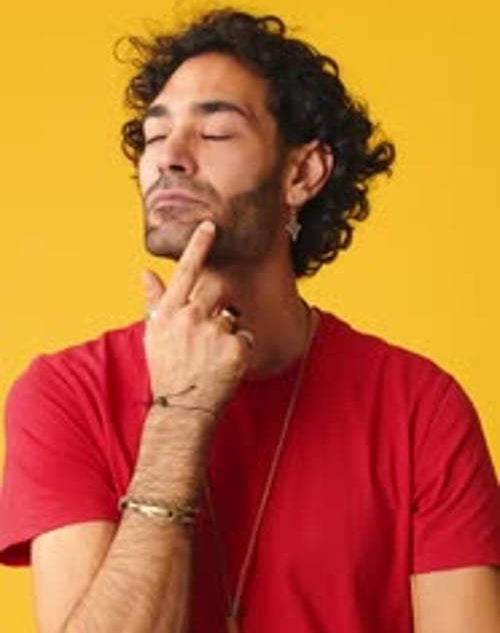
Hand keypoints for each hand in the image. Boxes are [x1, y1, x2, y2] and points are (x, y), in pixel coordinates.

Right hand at [142, 221, 253, 413]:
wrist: (184, 407)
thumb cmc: (168, 369)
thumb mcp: (155, 333)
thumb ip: (155, 300)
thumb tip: (145, 272)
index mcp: (170, 312)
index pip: (187, 271)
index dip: (199, 246)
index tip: (210, 225)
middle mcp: (191, 319)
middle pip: (217, 292)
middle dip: (218, 308)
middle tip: (207, 336)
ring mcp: (215, 333)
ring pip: (232, 318)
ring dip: (228, 334)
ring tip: (212, 356)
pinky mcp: (236, 349)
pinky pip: (246, 338)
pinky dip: (240, 351)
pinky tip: (225, 365)